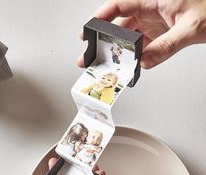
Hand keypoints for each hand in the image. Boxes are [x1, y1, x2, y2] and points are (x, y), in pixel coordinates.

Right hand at [77, 0, 205, 68]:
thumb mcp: (191, 27)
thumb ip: (167, 46)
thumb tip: (145, 62)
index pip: (119, 5)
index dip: (101, 17)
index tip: (89, 30)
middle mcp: (150, 10)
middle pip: (120, 25)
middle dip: (105, 40)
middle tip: (92, 53)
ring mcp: (154, 23)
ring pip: (130, 38)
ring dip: (119, 51)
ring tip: (108, 62)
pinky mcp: (159, 34)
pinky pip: (143, 46)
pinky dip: (136, 56)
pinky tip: (130, 63)